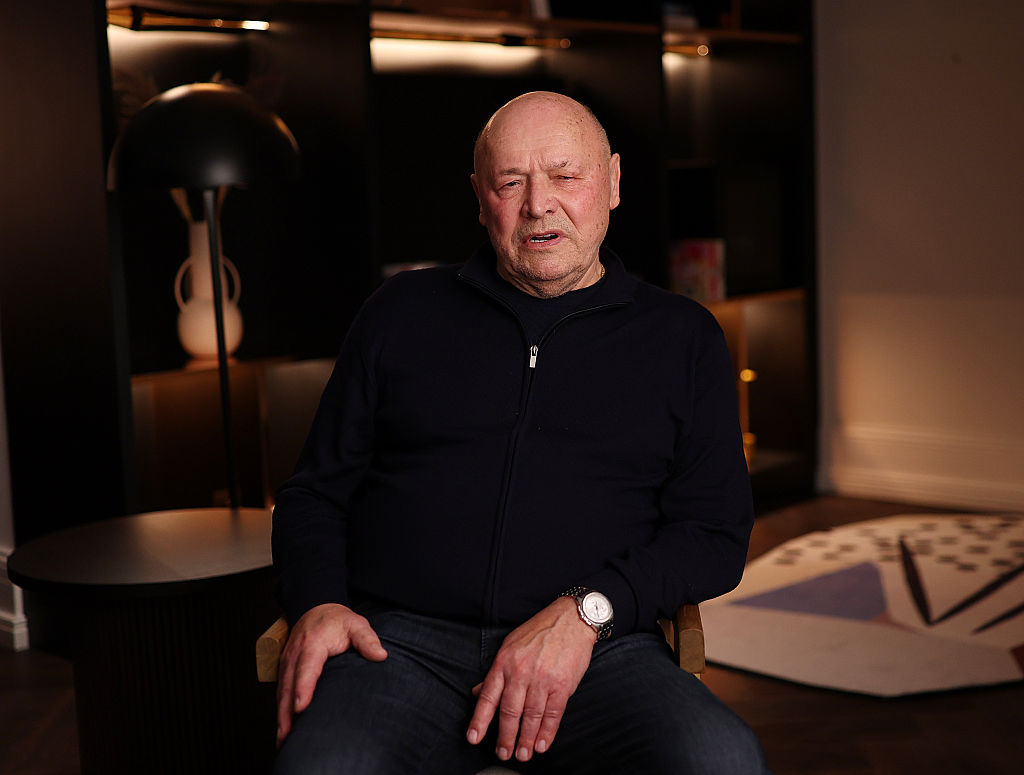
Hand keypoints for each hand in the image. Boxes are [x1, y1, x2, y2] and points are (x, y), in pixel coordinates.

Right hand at [275, 603, 387, 746]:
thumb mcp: (356, 624)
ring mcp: (286, 662)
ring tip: (283, 742)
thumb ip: (367, 639)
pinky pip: (281, 691)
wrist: (316, 608)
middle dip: (287, 712)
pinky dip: (280, 711)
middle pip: (289, 686)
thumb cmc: (338, 621)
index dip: (303, 688)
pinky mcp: (284, 669)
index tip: (301, 708)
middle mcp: (295, 655)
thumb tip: (381, 655)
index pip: (307, 668)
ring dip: (281, 716)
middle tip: (288, 738)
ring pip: (281, 692)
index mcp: (313, 644)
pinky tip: (283, 730)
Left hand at [466, 597, 595, 762]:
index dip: (480, 720)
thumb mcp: (510, 646)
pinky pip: (553, 713)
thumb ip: (496, 672)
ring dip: (526, 739)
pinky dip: (547, 732)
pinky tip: (542, 744)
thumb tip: (479, 692)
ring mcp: (542, 679)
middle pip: (509, 711)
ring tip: (523, 754)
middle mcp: (521, 672)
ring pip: (531, 716)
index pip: (488, 696)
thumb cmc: (540, 631)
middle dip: (505, 737)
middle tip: (503, 753)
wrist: (571, 619)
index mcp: (504, 662)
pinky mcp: (562, 684)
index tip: (474, 738)